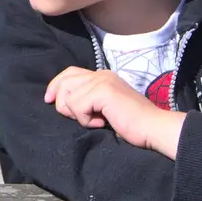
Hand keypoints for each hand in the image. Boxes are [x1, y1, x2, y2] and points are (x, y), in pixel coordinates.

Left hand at [45, 66, 185, 158]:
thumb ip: (89, 99)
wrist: (153, 127)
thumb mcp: (105, 108)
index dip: (56, 85)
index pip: (70, 72)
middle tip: (76, 117)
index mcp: (102, 76)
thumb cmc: (131, 124)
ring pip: (68, 95)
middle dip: (61, 102)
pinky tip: (102, 123)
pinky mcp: (103, 91)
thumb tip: (61, 101)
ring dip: (77, 114)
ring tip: (96, 120)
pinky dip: (86, 120)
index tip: (48, 100)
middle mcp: (101, 74)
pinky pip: (77, 106)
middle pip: (64, 81)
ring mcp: (102, 81)